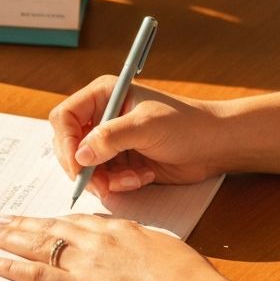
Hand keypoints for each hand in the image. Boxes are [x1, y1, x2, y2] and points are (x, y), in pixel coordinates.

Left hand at [0, 213, 226, 280]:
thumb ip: (144, 250)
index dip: (56, 221)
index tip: (43, 221)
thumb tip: (140, 255)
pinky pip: (37, 274)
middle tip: (1, 220)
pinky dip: (12, 267)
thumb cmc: (188, 280)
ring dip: (10, 238)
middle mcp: (99, 239)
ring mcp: (86, 262)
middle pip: (53, 227)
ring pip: (39, 244)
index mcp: (121, 229)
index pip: (80, 221)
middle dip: (25, 223)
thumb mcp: (166, 252)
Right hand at [49, 78, 225, 196]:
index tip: (78, 166)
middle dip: (86, 169)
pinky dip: (119, 184)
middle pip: (71, 146)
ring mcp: (111, 141)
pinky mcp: (121, 162)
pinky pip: (104, 179)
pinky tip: (142, 177)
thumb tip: (80, 155)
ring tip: (134, 178)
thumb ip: (111, 138)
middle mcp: (102, 117)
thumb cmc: (186, 124)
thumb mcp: (147, 126)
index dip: (66, 143)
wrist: (214, 145)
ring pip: (86, 168)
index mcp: (103, 95)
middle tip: (102, 185)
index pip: (65, 118)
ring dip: (106, 180)